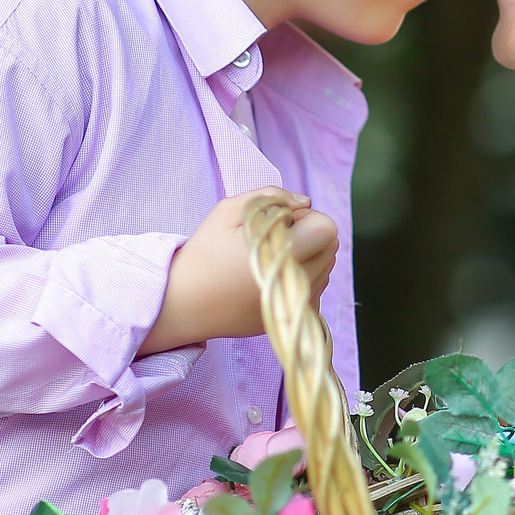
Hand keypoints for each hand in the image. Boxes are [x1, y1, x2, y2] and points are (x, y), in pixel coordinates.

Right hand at [144, 188, 338, 353]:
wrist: (183, 303)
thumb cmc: (204, 253)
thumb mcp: (229, 211)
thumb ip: (272, 197)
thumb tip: (305, 203)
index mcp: (279, 257)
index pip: (326, 229)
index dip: (306, 219)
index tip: (280, 223)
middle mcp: (292, 285)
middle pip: (331, 248)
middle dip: (310, 235)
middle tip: (273, 238)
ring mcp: (294, 306)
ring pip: (326, 268)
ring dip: (308, 256)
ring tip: (270, 257)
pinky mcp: (290, 317)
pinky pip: (315, 289)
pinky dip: (302, 277)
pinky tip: (272, 275)